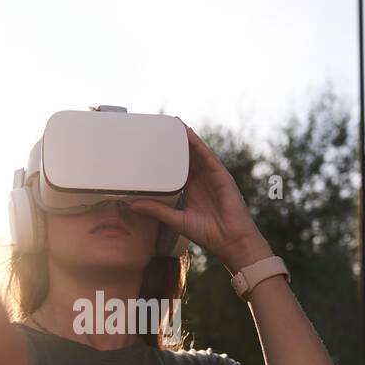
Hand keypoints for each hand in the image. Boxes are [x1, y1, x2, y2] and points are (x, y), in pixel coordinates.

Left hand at [128, 122, 271, 271]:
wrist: (231, 241)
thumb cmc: (208, 234)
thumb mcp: (176, 220)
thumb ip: (157, 210)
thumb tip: (133, 205)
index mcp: (190, 190)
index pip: (175, 169)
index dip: (165, 158)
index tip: (151, 146)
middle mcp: (200, 181)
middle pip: (185, 157)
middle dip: (174, 143)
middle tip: (159, 127)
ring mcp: (211, 177)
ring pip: (195, 153)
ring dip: (185, 138)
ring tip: (172, 123)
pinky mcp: (220, 176)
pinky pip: (207, 156)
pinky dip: (198, 144)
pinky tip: (188, 133)